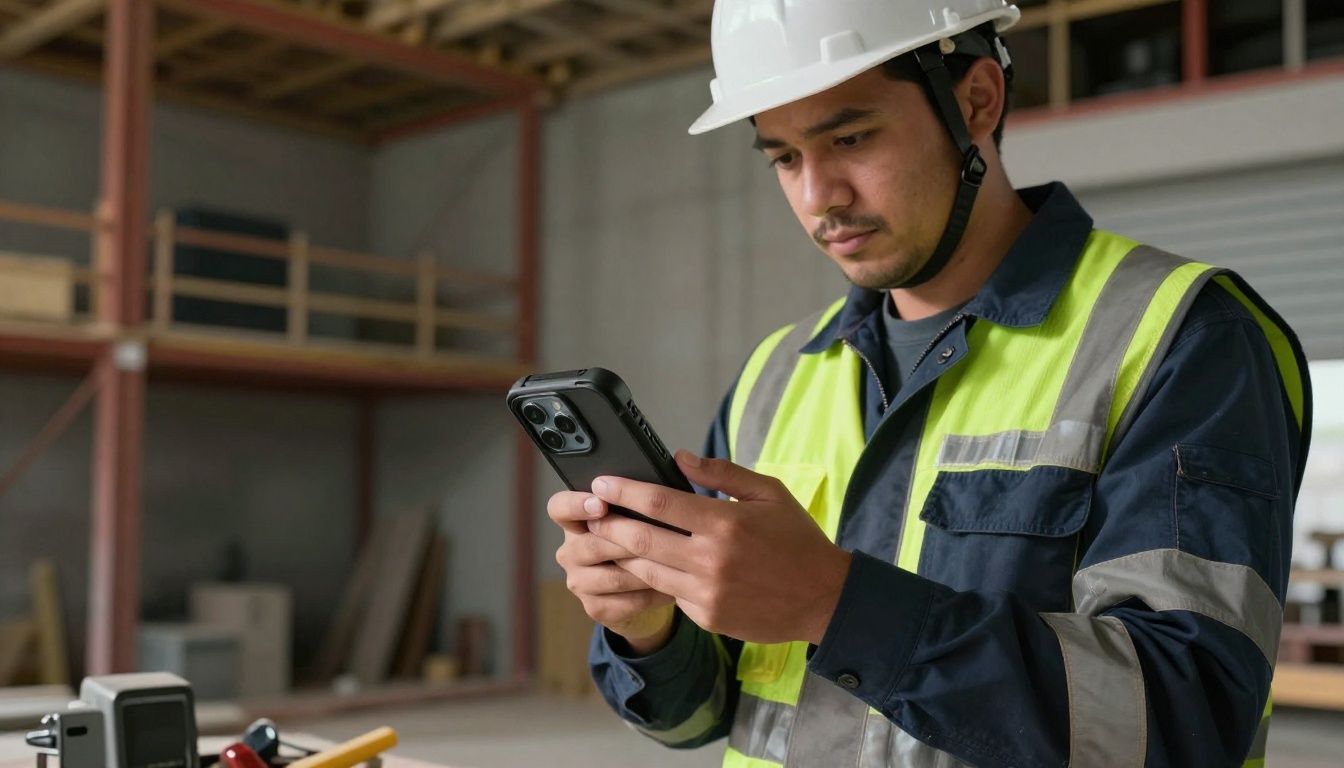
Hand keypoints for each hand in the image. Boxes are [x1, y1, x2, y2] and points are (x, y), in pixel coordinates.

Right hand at [547, 490, 676, 651]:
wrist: (640, 586)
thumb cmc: (639, 537)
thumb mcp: (636, 514)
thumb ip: (638, 497)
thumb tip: (666, 476)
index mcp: (574, 522)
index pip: (559, 508)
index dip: (576, 505)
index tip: (600, 503)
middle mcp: (570, 552)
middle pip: (590, 545)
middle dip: (625, 541)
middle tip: (655, 536)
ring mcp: (579, 582)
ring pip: (612, 577)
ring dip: (644, 571)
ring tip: (673, 563)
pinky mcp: (594, 608)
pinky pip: (626, 602)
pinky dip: (652, 595)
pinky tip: (672, 588)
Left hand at [584, 451, 851, 644]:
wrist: (825, 598)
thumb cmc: (797, 540)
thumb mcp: (770, 493)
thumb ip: (723, 473)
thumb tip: (680, 458)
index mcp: (725, 523)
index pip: (659, 503)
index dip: (624, 492)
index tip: (601, 482)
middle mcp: (711, 560)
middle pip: (641, 540)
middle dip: (609, 525)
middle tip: (590, 512)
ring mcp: (707, 593)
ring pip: (647, 572)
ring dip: (623, 555)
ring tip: (608, 538)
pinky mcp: (708, 618)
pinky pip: (670, 595)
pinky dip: (657, 580)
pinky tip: (648, 567)